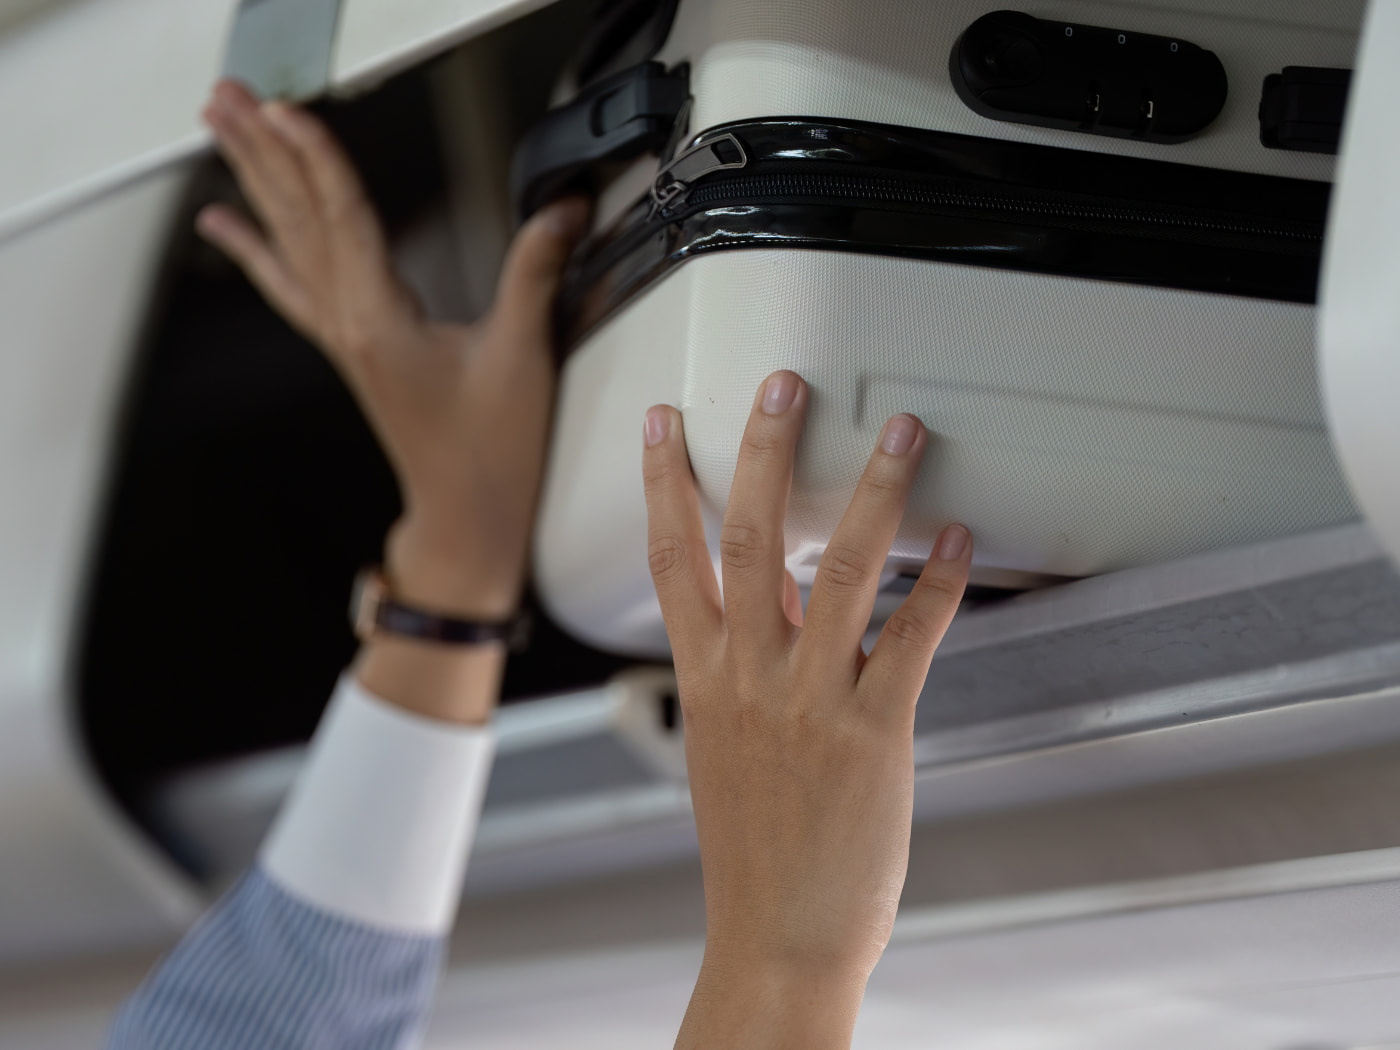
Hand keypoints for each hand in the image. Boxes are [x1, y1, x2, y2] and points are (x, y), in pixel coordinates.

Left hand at [198, 80, 588, 619]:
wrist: (466, 516)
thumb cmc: (489, 453)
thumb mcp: (522, 357)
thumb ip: (536, 275)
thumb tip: (560, 213)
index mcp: (382, 322)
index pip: (344, 218)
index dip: (317, 157)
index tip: (287, 110)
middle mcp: (350, 325)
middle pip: (298, 221)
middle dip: (262, 153)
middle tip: (228, 98)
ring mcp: (344, 337)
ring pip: (288, 244)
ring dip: (255, 183)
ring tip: (221, 133)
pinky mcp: (352, 348)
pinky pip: (290, 284)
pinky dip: (256, 249)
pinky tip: (229, 227)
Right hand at [642, 372, 971, 1047]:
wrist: (778, 936)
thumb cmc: (756, 849)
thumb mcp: (726, 745)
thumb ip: (745, 664)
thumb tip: (772, 595)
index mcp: (705, 678)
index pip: (670, 558)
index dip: (661, 481)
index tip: (663, 423)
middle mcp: (749, 677)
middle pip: (744, 536)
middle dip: (761, 449)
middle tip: (782, 385)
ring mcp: (809, 700)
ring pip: (836, 568)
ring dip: (873, 490)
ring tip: (901, 433)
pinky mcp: (872, 731)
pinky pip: (911, 637)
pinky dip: (938, 579)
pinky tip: (957, 536)